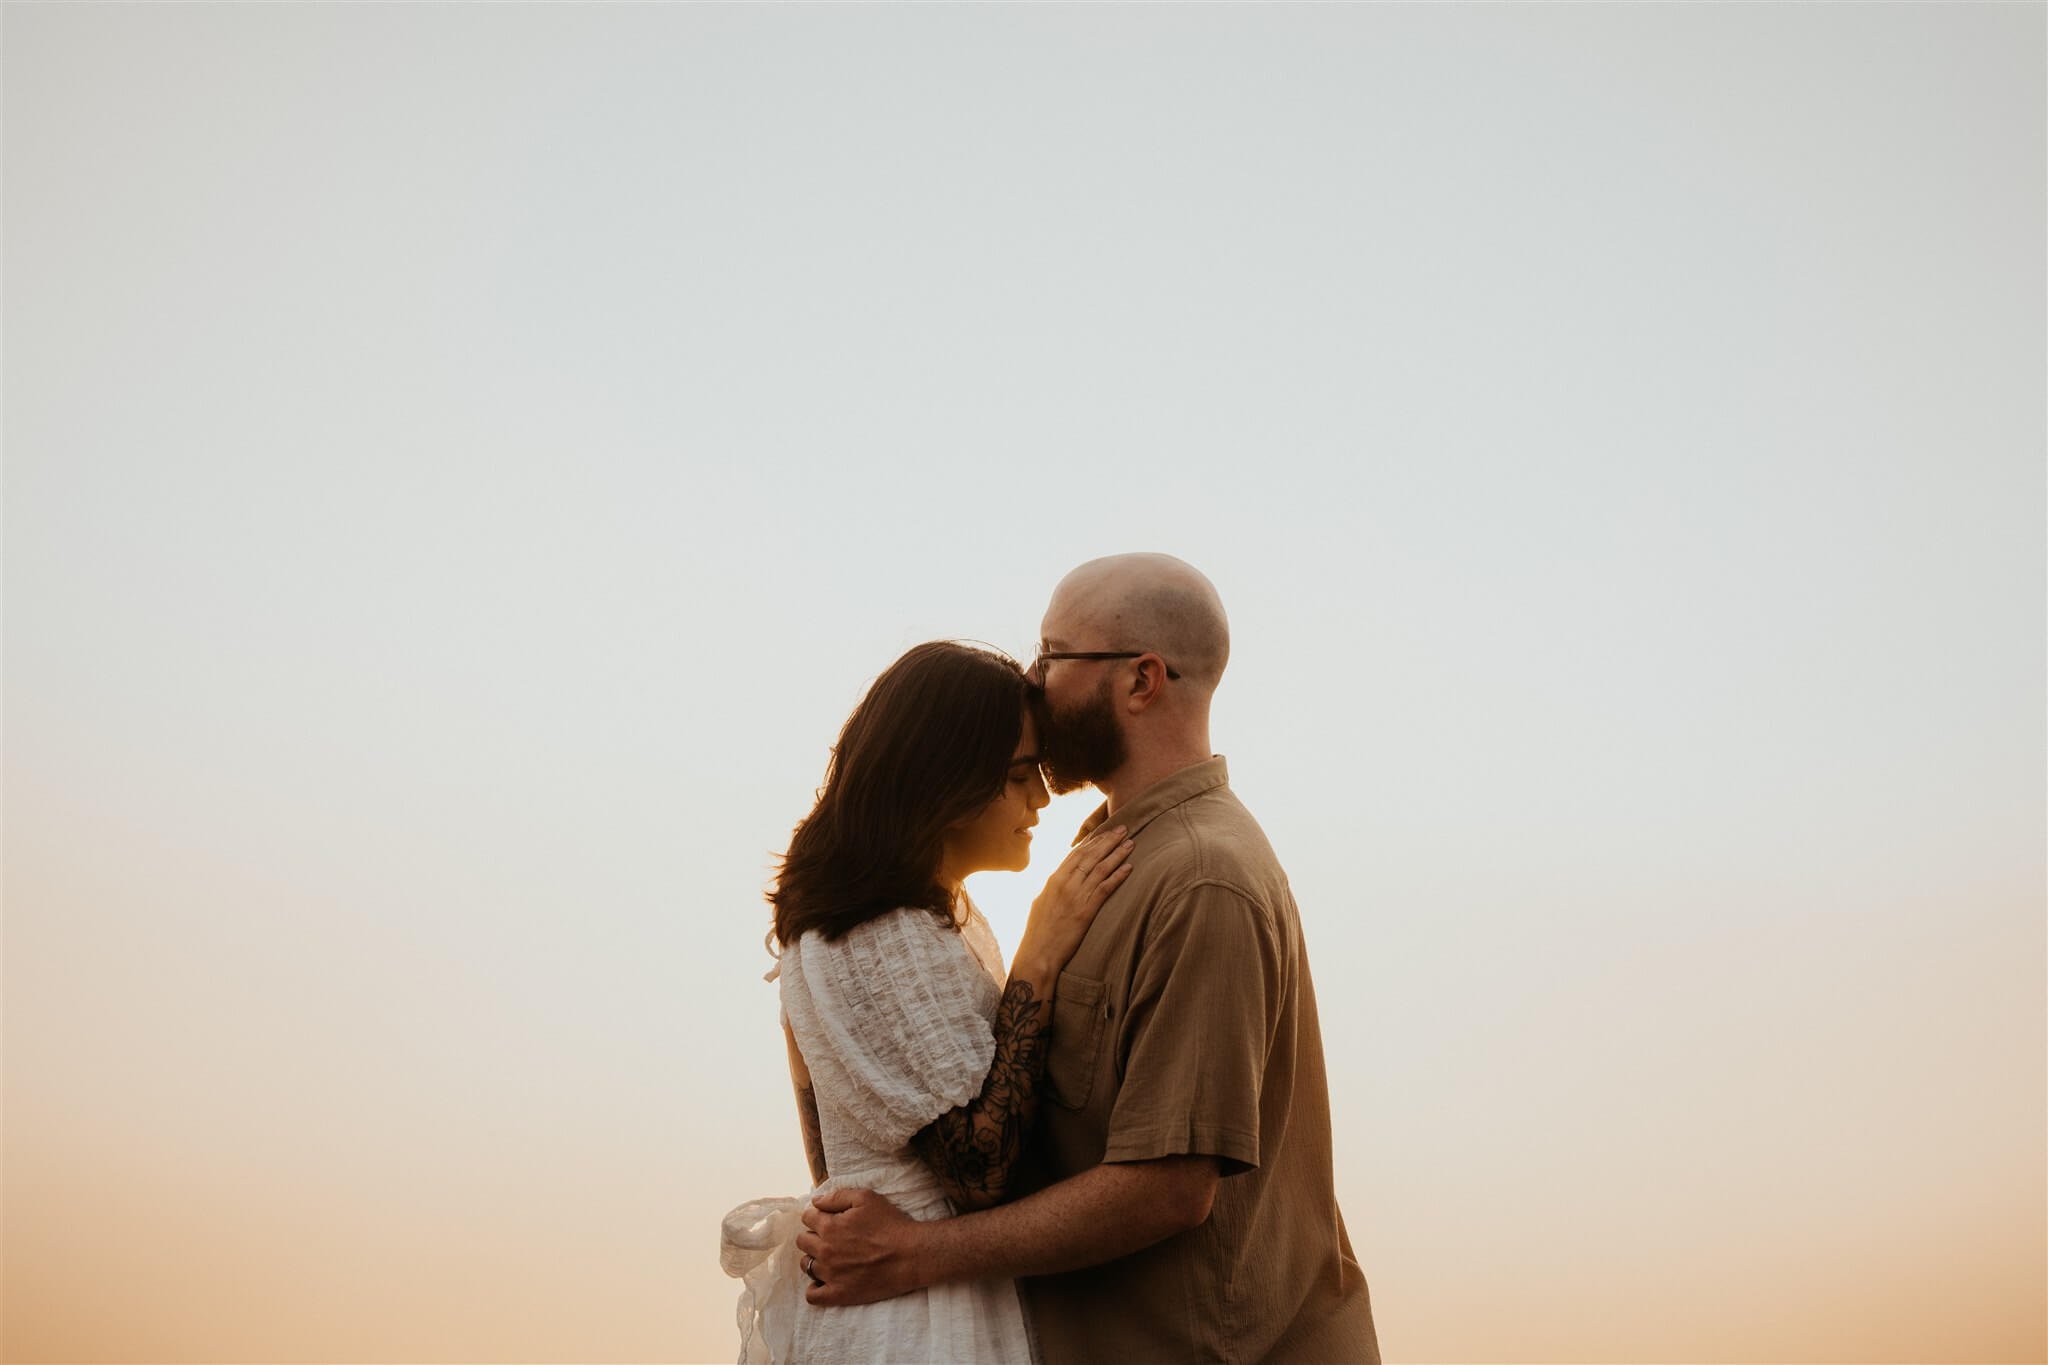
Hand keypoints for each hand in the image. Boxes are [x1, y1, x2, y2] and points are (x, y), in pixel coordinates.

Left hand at [796, 1188, 922, 1306]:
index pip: (807, 1217)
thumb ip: (837, 1197)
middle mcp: (825, 1250)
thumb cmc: (890, 1224)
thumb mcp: (866, 1198)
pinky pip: (812, 1295)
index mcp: (829, 1226)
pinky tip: (824, 1281)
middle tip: (831, 1237)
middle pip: (802, 1241)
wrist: (910, 1255)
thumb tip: (815, 1201)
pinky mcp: (839, 1294)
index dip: (818, 1215)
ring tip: (830, 1257)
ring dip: (814, 1259)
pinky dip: (814, 1288)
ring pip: (805, 1265)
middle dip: (813, 1235)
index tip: (829, 1219)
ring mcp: (830, 1274)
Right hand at [1014, 823, 1134, 981]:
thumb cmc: (1039, 932)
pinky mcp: (1085, 910)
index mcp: (1054, 879)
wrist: (1038, 954)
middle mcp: (1065, 883)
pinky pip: (1105, 888)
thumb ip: (1054, 888)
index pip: (1076, 853)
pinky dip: (1118, 876)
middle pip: (1091, 855)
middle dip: (1108, 840)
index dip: (1093, 841)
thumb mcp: (1042, 903)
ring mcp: (1075, 896)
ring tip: (1131, 843)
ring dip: (1117, 854)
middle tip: (1124, 828)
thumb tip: (1062, 880)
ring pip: (1100, 868)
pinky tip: (1129, 868)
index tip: (1106, 832)